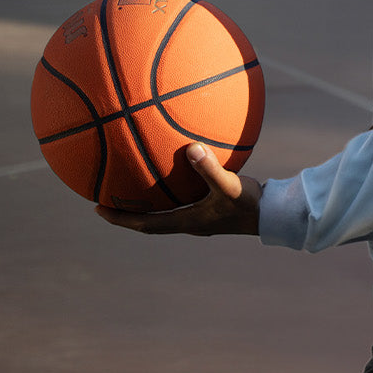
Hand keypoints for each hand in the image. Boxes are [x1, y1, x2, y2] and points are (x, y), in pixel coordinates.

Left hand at [96, 143, 261, 235]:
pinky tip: (174, 164)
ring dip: (147, 199)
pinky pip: (182, 195)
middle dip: (127, 210)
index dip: (120, 219)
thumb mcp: (228, 186)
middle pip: (149, 218)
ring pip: (165, 208)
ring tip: (130, 181)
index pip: (145, 225)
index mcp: (187, 222)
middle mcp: (190, 221)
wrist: (275, 214)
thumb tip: (191, 148)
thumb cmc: (251, 203)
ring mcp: (201, 214)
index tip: (97, 208)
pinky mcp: (211, 205)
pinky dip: (171, 185)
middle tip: (104, 196)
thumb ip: (209, 168)